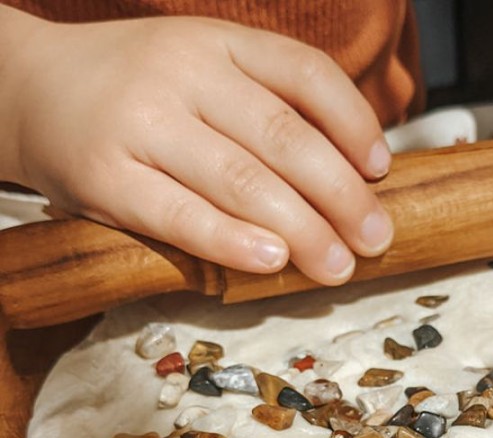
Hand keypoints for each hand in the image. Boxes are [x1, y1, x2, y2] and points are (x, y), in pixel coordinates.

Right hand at [0, 12, 392, 282]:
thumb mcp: (202, 70)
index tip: (382, 169)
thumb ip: (264, 105)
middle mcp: (183, 72)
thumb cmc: (135, 92)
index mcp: (216, 42)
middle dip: (341, 195)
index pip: (304, 74)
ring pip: (241, 179)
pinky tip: (271, 260)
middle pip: (284, 137)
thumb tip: (352, 171)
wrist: (27, 89)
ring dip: (302, 228)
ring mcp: (142, 122)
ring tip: (337, 264)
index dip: (353, 124)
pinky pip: (181, 215)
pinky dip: (231, 240)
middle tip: (375, 237)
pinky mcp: (106, 176)